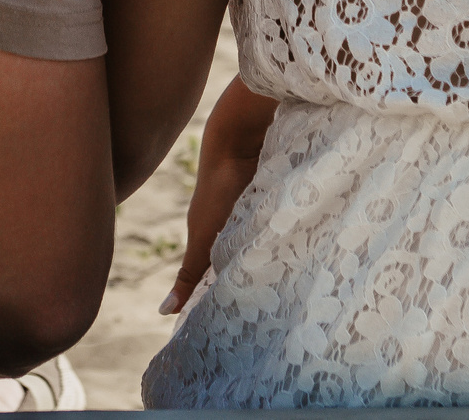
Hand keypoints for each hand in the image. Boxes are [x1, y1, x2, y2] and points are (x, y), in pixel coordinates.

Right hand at [162, 78, 275, 315]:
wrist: (241, 139)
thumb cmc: (218, 190)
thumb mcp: (204, 238)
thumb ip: (190, 273)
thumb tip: (164, 313)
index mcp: (213, 237)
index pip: (219, 277)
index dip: (225, 297)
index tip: (238, 328)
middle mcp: (235, 226)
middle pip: (245, 263)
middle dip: (256, 284)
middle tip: (273, 317)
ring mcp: (258, 213)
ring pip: (266, 246)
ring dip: (275, 262)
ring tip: (294, 293)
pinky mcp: (279, 201)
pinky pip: (284, 228)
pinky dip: (289, 241)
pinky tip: (303, 258)